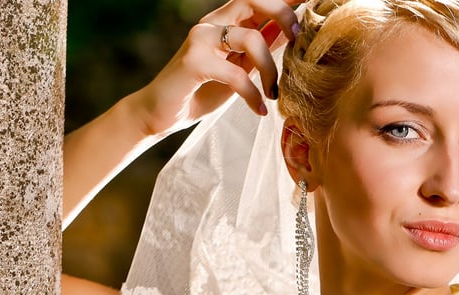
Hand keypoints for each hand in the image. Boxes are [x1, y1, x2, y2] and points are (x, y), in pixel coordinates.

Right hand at [133, 0, 299, 135]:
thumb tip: (290, 34)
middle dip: (284, 16)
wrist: (161, 113)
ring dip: (271, 71)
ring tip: (273, 95)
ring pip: (251, 38)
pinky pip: (236, 73)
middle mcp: (214, 22)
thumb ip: (261, 50)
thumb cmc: (202, 90)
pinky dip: (252, 95)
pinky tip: (258, 110)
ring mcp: (201, 39)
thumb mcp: (241, 69)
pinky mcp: (193, 61)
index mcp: (227, 21)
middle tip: (297, 42)